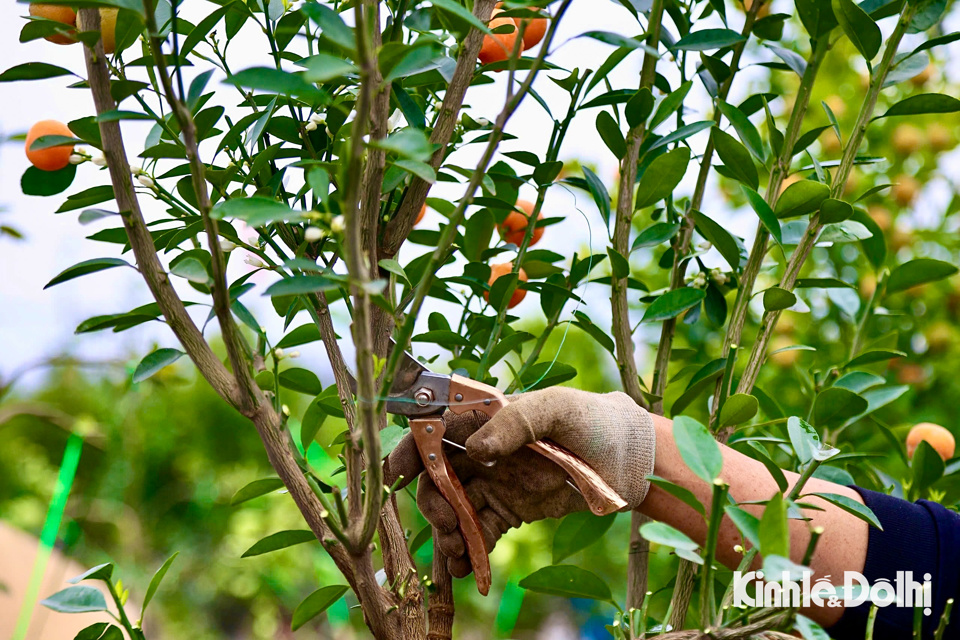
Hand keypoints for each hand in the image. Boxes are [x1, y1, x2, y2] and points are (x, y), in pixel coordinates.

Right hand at [386, 387, 654, 576]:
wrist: (632, 460)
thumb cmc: (596, 421)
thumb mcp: (559, 409)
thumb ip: (517, 421)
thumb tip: (476, 447)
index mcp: (489, 419)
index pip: (437, 431)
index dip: (411, 449)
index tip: (397, 474)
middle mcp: (485, 452)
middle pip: (438, 477)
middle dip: (433, 502)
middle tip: (446, 525)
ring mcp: (496, 483)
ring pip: (454, 509)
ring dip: (447, 532)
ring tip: (458, 554)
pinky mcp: (510, 511)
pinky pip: (479, 532)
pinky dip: (468, 552)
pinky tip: (466, 571)